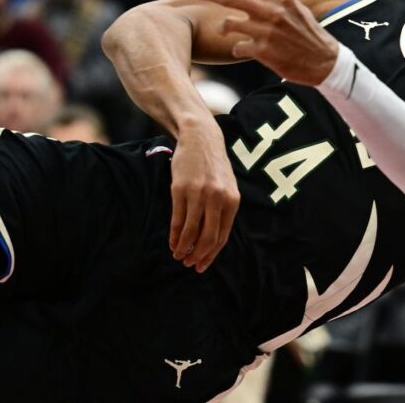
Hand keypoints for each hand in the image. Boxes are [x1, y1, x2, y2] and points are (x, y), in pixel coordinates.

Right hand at [169, 119, 240, 271]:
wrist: (200, 138)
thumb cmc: (213, 165)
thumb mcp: (227, 186)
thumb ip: (224, 209)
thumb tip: (213, 239)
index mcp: (232, 200)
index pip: (222, 236)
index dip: (211, 255)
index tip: (202, 265)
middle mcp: (217, 198)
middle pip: (207, 237)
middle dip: (197, 255)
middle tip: (188, 264)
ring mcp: (199, 194)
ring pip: (190, 230)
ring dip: (183, 247)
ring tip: (178, 255)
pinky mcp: (180, 189)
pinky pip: (177, 218)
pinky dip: (174, 234)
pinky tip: (172, 242)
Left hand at [181, 0, 338, 85]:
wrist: (325, 62)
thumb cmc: (307, 34)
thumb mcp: (294, 10)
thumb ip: (270, 0)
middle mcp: (272, 11)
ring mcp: (266, 31)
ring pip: (229, 24)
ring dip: (226, 28)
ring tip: (230, 32)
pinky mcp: (263, 51)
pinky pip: (237, 47)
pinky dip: (237, 48)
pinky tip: (245, 50)